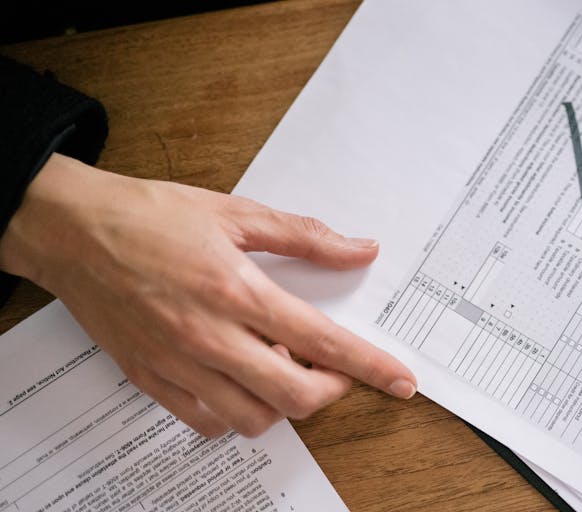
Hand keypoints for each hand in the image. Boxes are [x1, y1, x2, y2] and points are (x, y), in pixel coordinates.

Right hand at [0, 154, 416, 436]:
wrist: (71, 230)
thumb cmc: (149, 217)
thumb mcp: (235, 213)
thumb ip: (305, 237)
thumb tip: (359, 249)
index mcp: (237, 291)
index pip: (323, 342)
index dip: (370, 367)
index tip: (401, 381)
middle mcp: (210, 336)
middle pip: (295, 396)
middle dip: (332, 390)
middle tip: (335, 369)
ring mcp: (178, 364)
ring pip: (254, 417)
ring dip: (285, 403)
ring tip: (283, 368)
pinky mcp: (151, 379)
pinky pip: (207, 422)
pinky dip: (236, 413)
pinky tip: (241, 382)